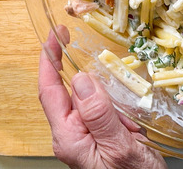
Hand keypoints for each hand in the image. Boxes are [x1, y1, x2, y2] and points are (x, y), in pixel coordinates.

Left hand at [38, 27, 166, 168]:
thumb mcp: (120, 146)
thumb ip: (99, 113)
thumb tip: (82, 79)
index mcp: (69, 138)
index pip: (50, 91)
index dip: (48, 61)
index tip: (54, 37)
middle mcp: (71, 137)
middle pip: (69, 94)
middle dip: (89, 82)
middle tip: (105, 78)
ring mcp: (84, 139)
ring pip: (89, 102)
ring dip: (111, 101)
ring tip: (131, 126)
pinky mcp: (99, 141)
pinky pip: (103, 115)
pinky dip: (119, 112)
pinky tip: (134, 127)